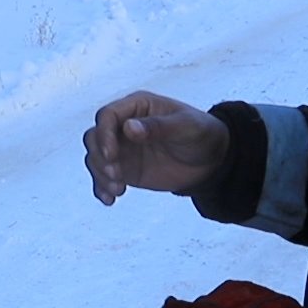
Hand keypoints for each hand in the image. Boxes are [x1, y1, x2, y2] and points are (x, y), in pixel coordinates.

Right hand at [84, 91, 229, 204]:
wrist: (212, 159)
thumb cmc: (201, 133)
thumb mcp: (186, 126)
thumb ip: (158, 126)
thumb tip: (129, 128)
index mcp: (137, 107)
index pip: (107, 115)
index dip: (104, 134)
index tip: (111, 155)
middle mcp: (124, 126)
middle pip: (95, 137)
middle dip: (100, 157)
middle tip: (116, 175)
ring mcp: (123, 148)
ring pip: (95, 158)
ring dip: (100, 175)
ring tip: (118, 190)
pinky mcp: (125, 169)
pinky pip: (104, 178)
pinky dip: (102, 188)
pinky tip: (110, 200)